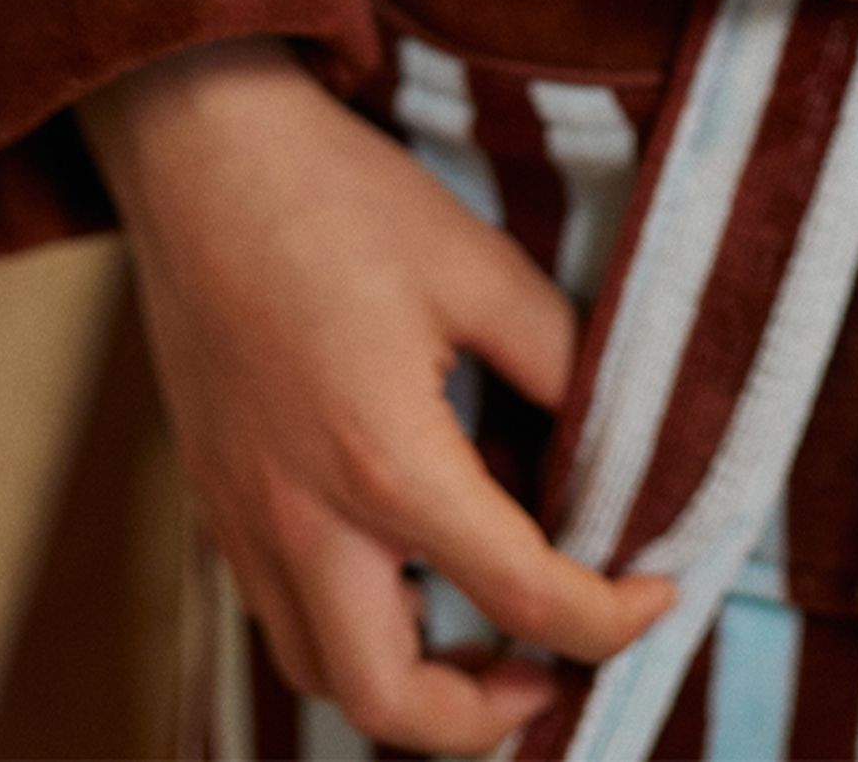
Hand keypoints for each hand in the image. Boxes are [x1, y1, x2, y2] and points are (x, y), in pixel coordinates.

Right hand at [82, 42, 669, 753]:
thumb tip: (616, 439)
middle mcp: (301, 520)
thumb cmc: (339, 198)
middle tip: (548, 669)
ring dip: (408, 686)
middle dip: (484, 717)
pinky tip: (400, 568)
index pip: (524, 599)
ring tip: (480, 632)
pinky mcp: (213, 498)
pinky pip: (280, 614)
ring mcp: (242, 518)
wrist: (202, 152)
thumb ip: (561, 364)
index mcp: (387, 465)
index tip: (655, 593)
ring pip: (321, 672)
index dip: (611, 618)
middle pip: (389, 702)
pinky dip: (349, 630)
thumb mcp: (481, 265)